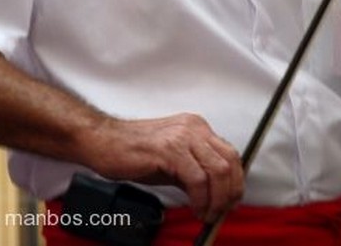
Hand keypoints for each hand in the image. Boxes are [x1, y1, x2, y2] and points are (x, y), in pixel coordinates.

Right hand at [88, 113, 243, 222]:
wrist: (105, 142)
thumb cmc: (135, 152)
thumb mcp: (173, 162)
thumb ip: (195, 173)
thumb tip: (215, 195)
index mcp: (196, 127)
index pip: (230, 154)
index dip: (236, 181)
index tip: (231, 201)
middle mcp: (194, 128)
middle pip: (230, 161)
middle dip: (230, 192)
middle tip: (221, 211)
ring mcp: (183, 137)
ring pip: (218, 170)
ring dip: (217, 199)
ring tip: (207, 213)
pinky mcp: (170, 150)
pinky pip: (197, 179)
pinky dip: (201, 199)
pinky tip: (195, 208)